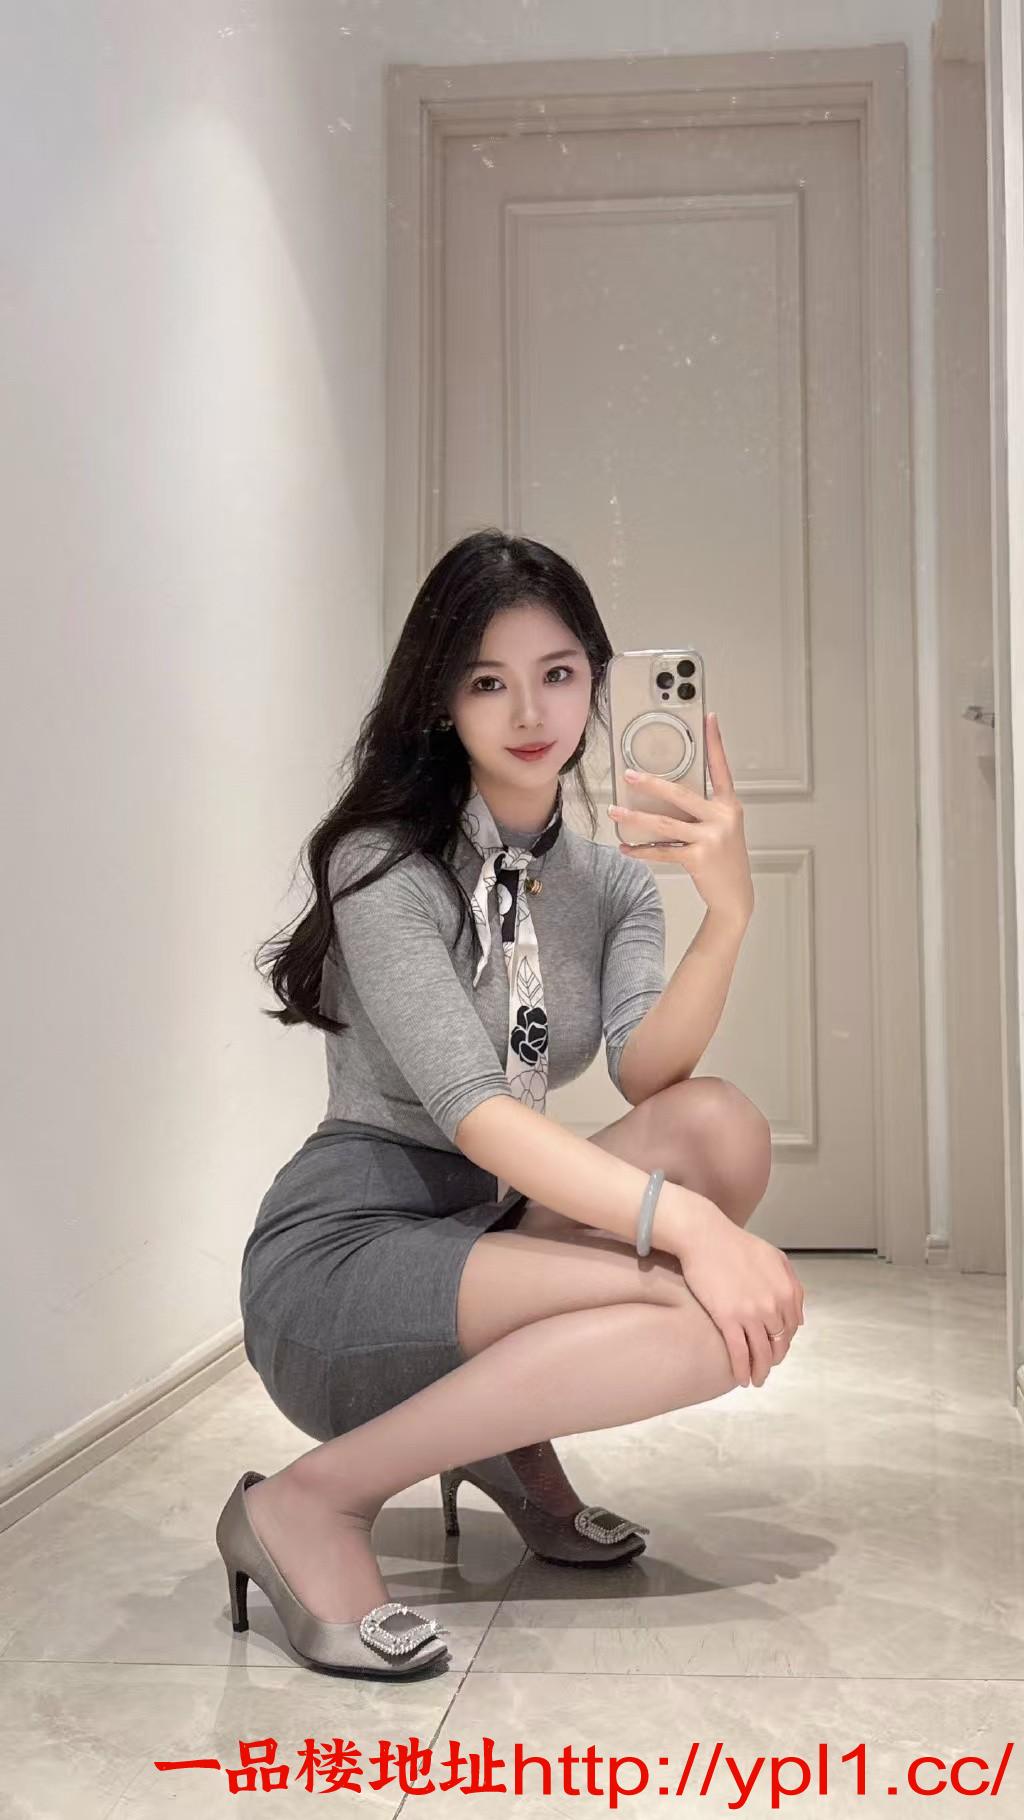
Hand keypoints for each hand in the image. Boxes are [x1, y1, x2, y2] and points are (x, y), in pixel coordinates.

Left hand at [610, 711, 754, 924]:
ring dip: (635, 818)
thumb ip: (702, 810)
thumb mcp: (722, 828)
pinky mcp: (698, 859)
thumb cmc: (725, 858)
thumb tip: (665, 795)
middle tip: (629, 775)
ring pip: (664, 824)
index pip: (721, 768)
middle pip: (680, 795)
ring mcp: (711, 838)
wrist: (735, 896)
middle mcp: (722, 818)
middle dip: (651, 783)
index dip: (715, 742)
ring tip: (614, 812)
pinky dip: (641, 850)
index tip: (709, 718)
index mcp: (729, 805)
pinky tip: (626, 848)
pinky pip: (662, 851)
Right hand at [663, 1188, 805, 1388]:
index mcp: (788, 1289)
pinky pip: (739, 1353)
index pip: (792, 1327)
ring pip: (761, 1353)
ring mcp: (752, 1313)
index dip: (784, 1341)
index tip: (775, 1348)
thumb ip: (792, 1284)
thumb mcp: (775, 1258)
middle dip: (773, 1359)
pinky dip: (741, 1370)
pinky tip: (740, 1378)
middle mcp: (774, 1304)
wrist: (704, 1236)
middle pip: (779, 1343)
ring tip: (754, 1380)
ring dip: (760, 1371)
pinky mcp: (729, 1319)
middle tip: (765, 1368)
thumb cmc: (736, 1244)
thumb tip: (799, 1318)